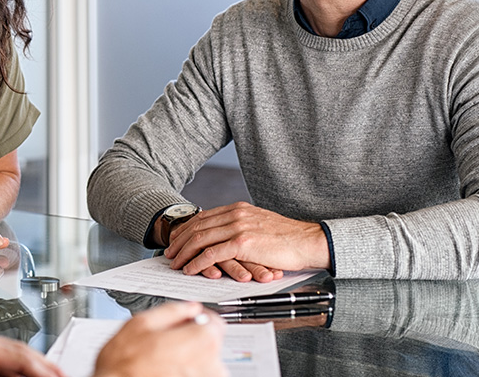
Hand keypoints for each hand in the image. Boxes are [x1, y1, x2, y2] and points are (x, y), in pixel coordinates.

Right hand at [93, 302, 226, 376]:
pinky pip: (196, 376)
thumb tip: (189, 307)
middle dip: (192, 340)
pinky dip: (184, 373)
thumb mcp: (141, 323)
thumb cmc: (124, 364)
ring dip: (189, 360)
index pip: (215, 323)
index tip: (187, 321)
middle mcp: (210, 364)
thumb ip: (172, 311)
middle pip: (209, 344)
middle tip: (167, 343)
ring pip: (203, 363)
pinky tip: (166, 372)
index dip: (198, 319)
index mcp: (201, 340)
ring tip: (164, 362)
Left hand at [163, 202, 327, 281]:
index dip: (186, 229)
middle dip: (179, 241)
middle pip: (197, 226)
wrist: (309, 241)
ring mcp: (238, 227)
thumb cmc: (289, 238)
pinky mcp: (242, 243)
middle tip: (169, 253)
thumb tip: (227, 237)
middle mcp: (235, 214)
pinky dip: (197, 262)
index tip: (176, 239)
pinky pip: (211, 253)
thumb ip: (242, 227)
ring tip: (175, 263)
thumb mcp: (260, 225)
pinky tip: (190, 269)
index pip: (203, 217)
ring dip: (184, 252)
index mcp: (238, 209)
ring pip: (200, 239)